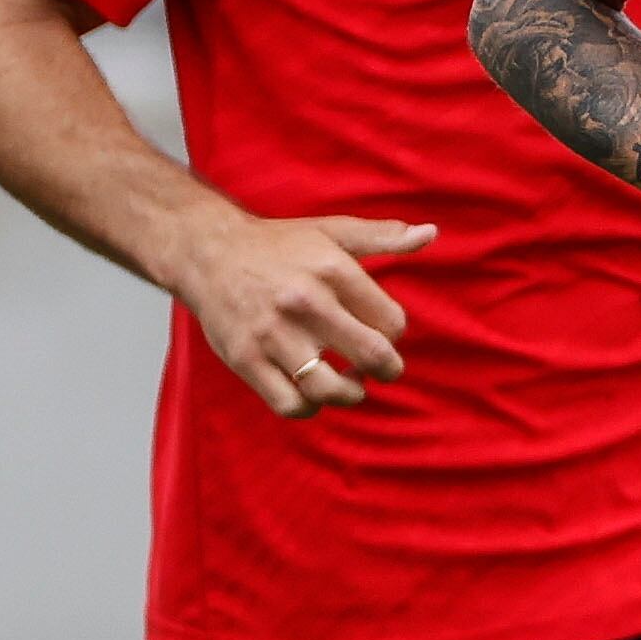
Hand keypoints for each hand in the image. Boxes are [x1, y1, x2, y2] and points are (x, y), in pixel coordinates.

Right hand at [166, 212, 433, 419]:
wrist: (209, 253)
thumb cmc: (280, 245)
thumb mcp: (333, 231)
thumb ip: (384, 237)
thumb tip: (431, 233)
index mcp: (333, 270)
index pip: (391, 322)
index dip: (395, 334)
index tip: (383, 333)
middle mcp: (305, 302)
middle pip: (371, 355)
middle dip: (387, 370)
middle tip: (383, 370)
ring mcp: (273, 334)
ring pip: (330, 389)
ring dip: (351, 394)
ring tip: (350, 384)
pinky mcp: (245, 359)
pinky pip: (290, 404)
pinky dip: (309, 408)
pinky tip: (313, 393)